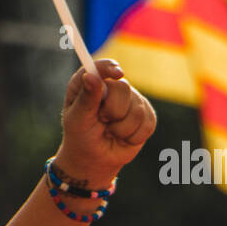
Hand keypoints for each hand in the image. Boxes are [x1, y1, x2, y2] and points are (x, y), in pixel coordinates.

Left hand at [53, 59, 155, 186]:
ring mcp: (131, 99)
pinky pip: (148, 122)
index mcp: (89, 82)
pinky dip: (133, 136)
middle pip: (124, 88)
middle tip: (102, 121)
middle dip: (112, 112)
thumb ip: (86, 98)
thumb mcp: (78, 119)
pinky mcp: (145, 114)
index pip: (101, 67)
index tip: (117, 74)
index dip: (109, 68)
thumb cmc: (81, 136)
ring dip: (121, 129)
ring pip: (137, 109)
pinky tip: (123, 137)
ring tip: (110, 132)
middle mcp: (112, 86)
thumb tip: (90, 76)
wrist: (95, 159)